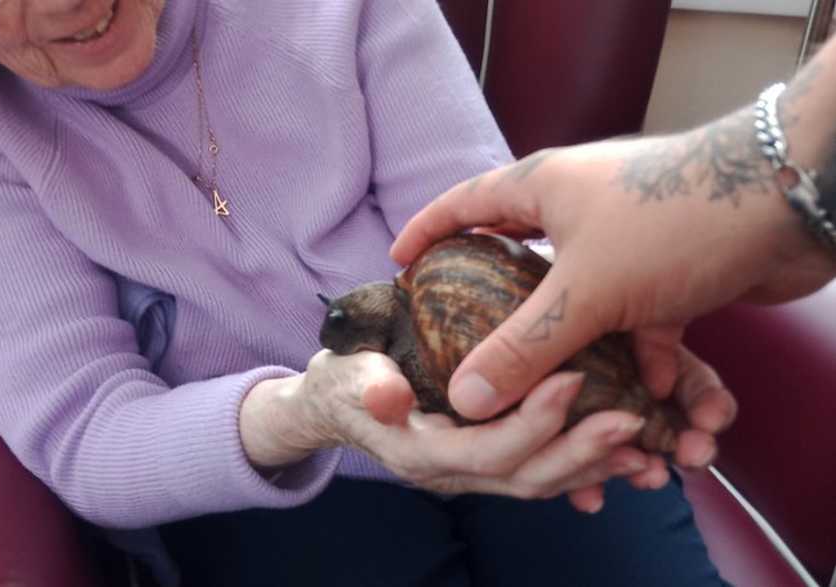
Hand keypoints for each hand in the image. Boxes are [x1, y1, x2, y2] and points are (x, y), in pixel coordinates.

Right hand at [244, 350, 672, 512]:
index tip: (572, 379)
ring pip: (543, 481)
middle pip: (527, 476)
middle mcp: (454, 474)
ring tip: (645, 445)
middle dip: (582, 451)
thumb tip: (387, 398)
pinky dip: (585, 462)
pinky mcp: (490, 459)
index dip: (533, 421)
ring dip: (595, 464)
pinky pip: (543, 471)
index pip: (488, 450)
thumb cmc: (344, 380)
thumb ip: (369, 387)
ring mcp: (473, 473)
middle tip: (632, 421)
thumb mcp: (347, 375)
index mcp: (424, 453)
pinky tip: (624, 449)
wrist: (338, 403)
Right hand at [388, 109, 831, 462]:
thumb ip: (521, 348)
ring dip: (589, 363)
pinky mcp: (670, 271)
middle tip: (474, 352)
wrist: (790, 203)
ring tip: (574, 407)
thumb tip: (465, 398)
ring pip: (588, 309)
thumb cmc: (673, 222)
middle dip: (507, 319)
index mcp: (542, 191)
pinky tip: (651, 403)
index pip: (464, 204)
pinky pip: (640, 325)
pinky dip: (644, 363)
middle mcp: (579, 211)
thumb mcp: (583, 290)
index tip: (399, 263)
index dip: (427, 232)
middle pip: (522, 266)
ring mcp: (626, 243)